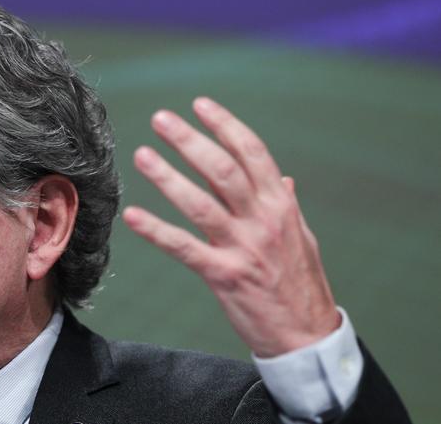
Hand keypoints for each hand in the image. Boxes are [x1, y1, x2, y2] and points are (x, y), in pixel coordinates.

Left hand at [122, 97, 339, 356]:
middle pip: (223, 169)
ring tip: (142, 154)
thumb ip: (286, 205)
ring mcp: (243, 248)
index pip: (252, 153)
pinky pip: (185, 248)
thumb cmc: (300, 283)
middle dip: (190, 140)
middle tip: (161, 118)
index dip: (225, 125)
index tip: (200, 104)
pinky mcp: (224, 276)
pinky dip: (157, 231)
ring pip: (201, 203)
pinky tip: (133, 216)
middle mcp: (263, 220)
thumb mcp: (301, 237)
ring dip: (168, 176)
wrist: (308, 337)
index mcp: (280, 205)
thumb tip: (284, 178)